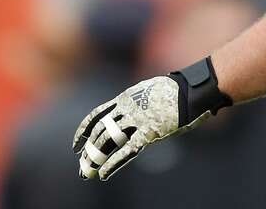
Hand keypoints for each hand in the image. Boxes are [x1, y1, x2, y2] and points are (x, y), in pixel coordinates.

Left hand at [72, 75, 208, 180]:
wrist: (189, 91)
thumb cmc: (174, 91)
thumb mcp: (148, 91)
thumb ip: (136, 102)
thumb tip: (130, 111)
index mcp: (125, 98)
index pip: (96, 114)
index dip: (83, 129)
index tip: (76, 144)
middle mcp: (126, 108)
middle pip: (100, 130)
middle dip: (88, 149)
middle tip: (81, 165)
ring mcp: (136, 120)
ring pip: (109, 140)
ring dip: (96, 157)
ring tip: (87, 172)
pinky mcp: (148, 132)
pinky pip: (127, 150)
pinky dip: (113, 163)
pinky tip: (103, 174)